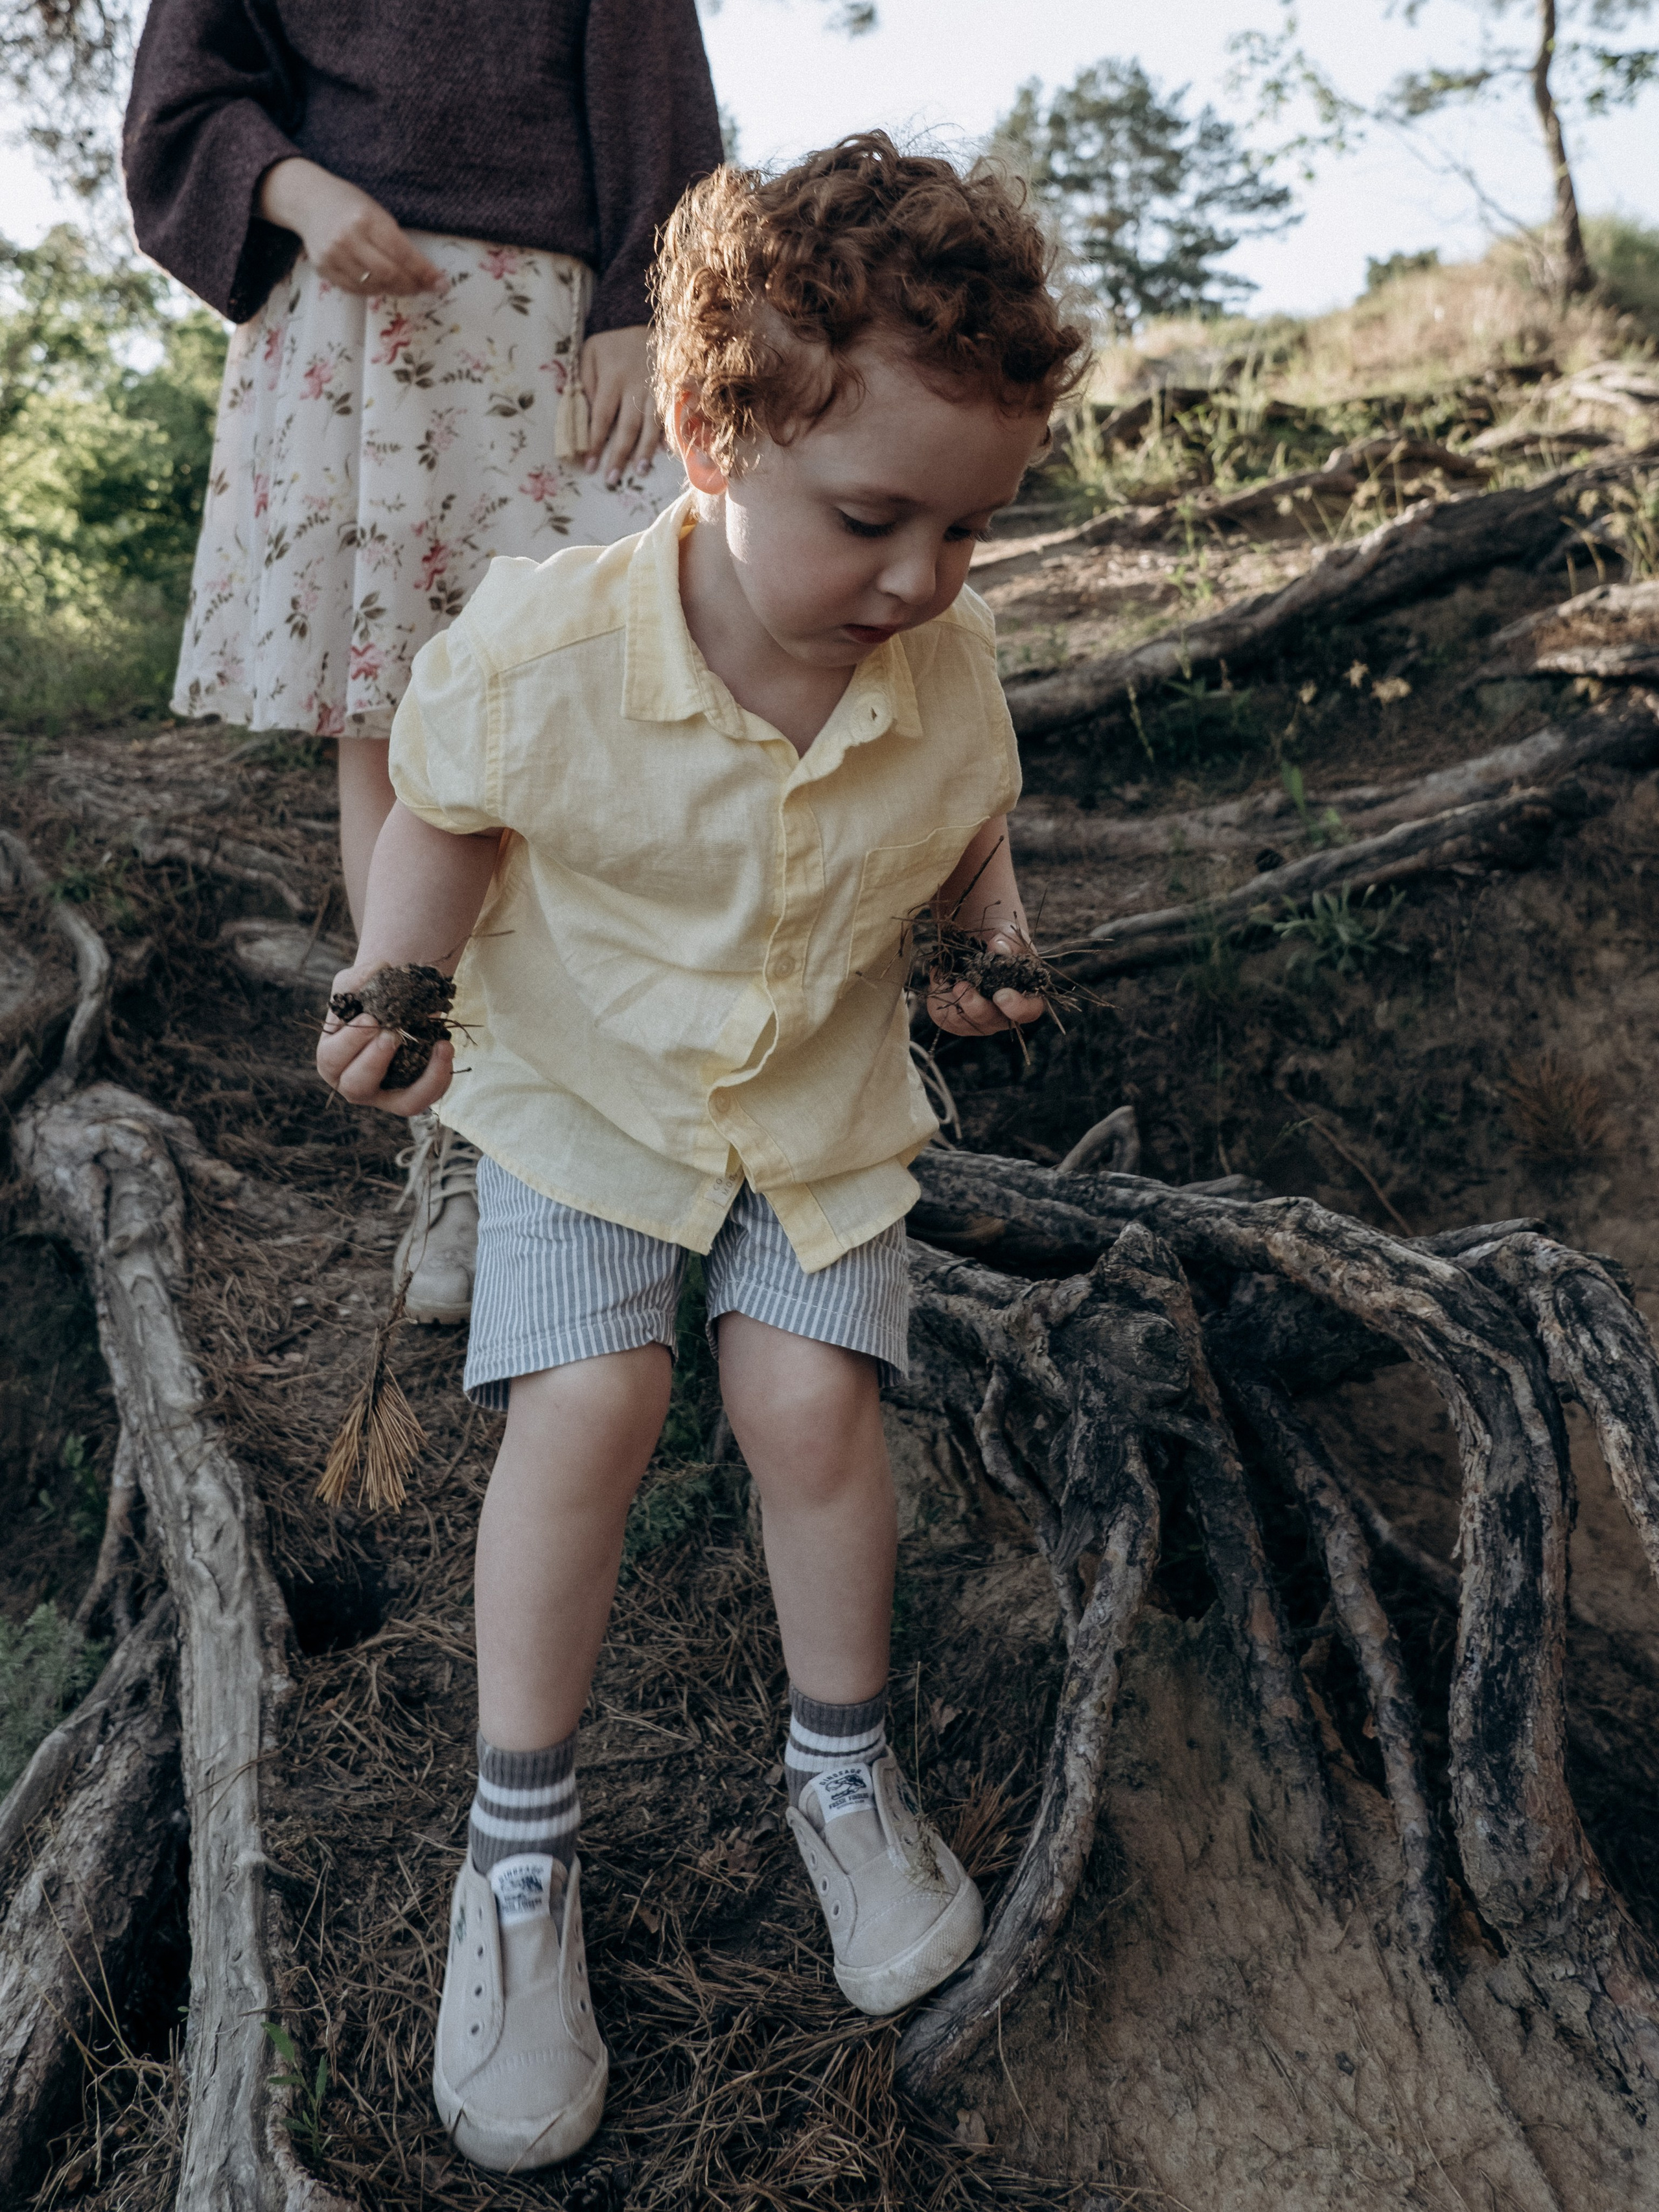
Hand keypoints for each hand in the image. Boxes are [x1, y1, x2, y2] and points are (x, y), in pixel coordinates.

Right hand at [258, 157, 442, 296]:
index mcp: (367, 218)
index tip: (441, 284)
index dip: (424, 272)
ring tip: (404, 286)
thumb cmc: (351, 206)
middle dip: (411, 285)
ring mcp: (333, 255)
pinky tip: (381, 284)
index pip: (402, 253)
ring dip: (394, 290)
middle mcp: (348, 237)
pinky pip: (355, 290)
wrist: (309, 202)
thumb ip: (396, 241)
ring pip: (373, 286)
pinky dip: (374, 290)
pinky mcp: (323, 268)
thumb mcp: (377, 213)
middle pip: (389, 274)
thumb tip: (425, 274)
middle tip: (424, 288)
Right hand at [317, 963, 454, 1114]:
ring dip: (423, 1079)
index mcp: (332, 1058)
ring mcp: (386, 1095)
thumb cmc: (366, 997)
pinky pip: (430, 1097)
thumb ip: (359, 976)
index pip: (332, 1058)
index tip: (370, 1017)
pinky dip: (441, 1077)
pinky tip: (447, 1049)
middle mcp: (354, 1083)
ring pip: (404, 1104)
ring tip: (440, 1045)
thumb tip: (379, 969)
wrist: (392, 1007)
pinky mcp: (414, 1095)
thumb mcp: (356, 981)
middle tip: (392, 1034)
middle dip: (375, 1061)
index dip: (350, 1042)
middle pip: (357, 1086)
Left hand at [579, 324, 661, 485]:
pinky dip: (670, 435)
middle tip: (612, 479)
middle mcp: (635, 385)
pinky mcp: (671, 393)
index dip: (595, 443)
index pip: (601, 416)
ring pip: (651, 424)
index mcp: (612, 376)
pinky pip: (671, 417)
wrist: (651, 331)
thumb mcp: (590, 354)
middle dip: (619, 454)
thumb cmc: (615, 347)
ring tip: (639, 472)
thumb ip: (585, 382)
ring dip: (646, 450)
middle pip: (627, 426)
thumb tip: (586, 416)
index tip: (589, 466)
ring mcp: (657, 390)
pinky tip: (667, 452)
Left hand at [927, 931, 1046, 1037]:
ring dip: (953, 999)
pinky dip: (939, 997)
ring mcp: (979, 1021)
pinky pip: (944, 1017)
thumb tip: (998, 947)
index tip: (1001, 995)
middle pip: (992, 1021)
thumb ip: (1009, 941)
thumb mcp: (1008, 936)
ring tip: (947, 975)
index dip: (1017, 1008)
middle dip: (976, 1007)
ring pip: (964, 1022)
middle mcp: (1003, 1015)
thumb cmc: (999, 944)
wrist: (976, 945)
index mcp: (1024, 996)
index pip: (1029, 1011)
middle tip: (962, 986)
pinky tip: (941, 979)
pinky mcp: (957, 1021)